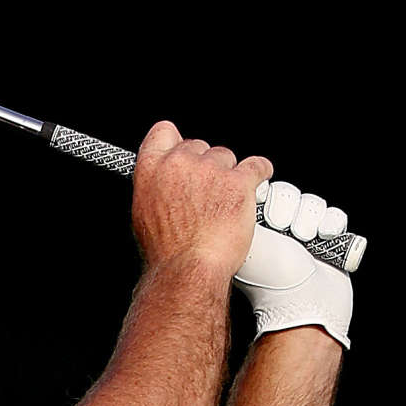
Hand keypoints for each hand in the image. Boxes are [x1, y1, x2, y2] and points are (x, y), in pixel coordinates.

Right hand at [130, 121, 272, 281]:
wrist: (188, 272)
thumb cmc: (167, 254)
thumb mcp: (145, 216)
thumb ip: (157, 189)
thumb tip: (167, 185)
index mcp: (152, 169)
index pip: (164, 132)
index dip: (177, 142)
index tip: (186, 154)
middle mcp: (180, 163)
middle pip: (200, 147)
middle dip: (207, 167)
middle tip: (210, 193)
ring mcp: (211, 170)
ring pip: (227, 158)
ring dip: (230, 176)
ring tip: (229, 202)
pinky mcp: (238, 182)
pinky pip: (257, 166)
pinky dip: (261, 172)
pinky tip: (260, 178)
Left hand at [233, 180, 354, 348]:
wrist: (303, 305)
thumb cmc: (270, 279)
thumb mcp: (248, 242)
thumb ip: (242, 213)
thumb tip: (246, 189)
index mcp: (260, 230)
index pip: (269, 193)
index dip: (273, 200)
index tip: (272, 218)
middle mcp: (281, 232)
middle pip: (292, 195)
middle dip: (292, 211)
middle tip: (287, 232)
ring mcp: (307, 237)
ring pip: (313, 204)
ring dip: (310, 219)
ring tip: (305, 239)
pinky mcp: (330, 243)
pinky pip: (334, 216)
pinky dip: (331, 224)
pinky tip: (324, 238)